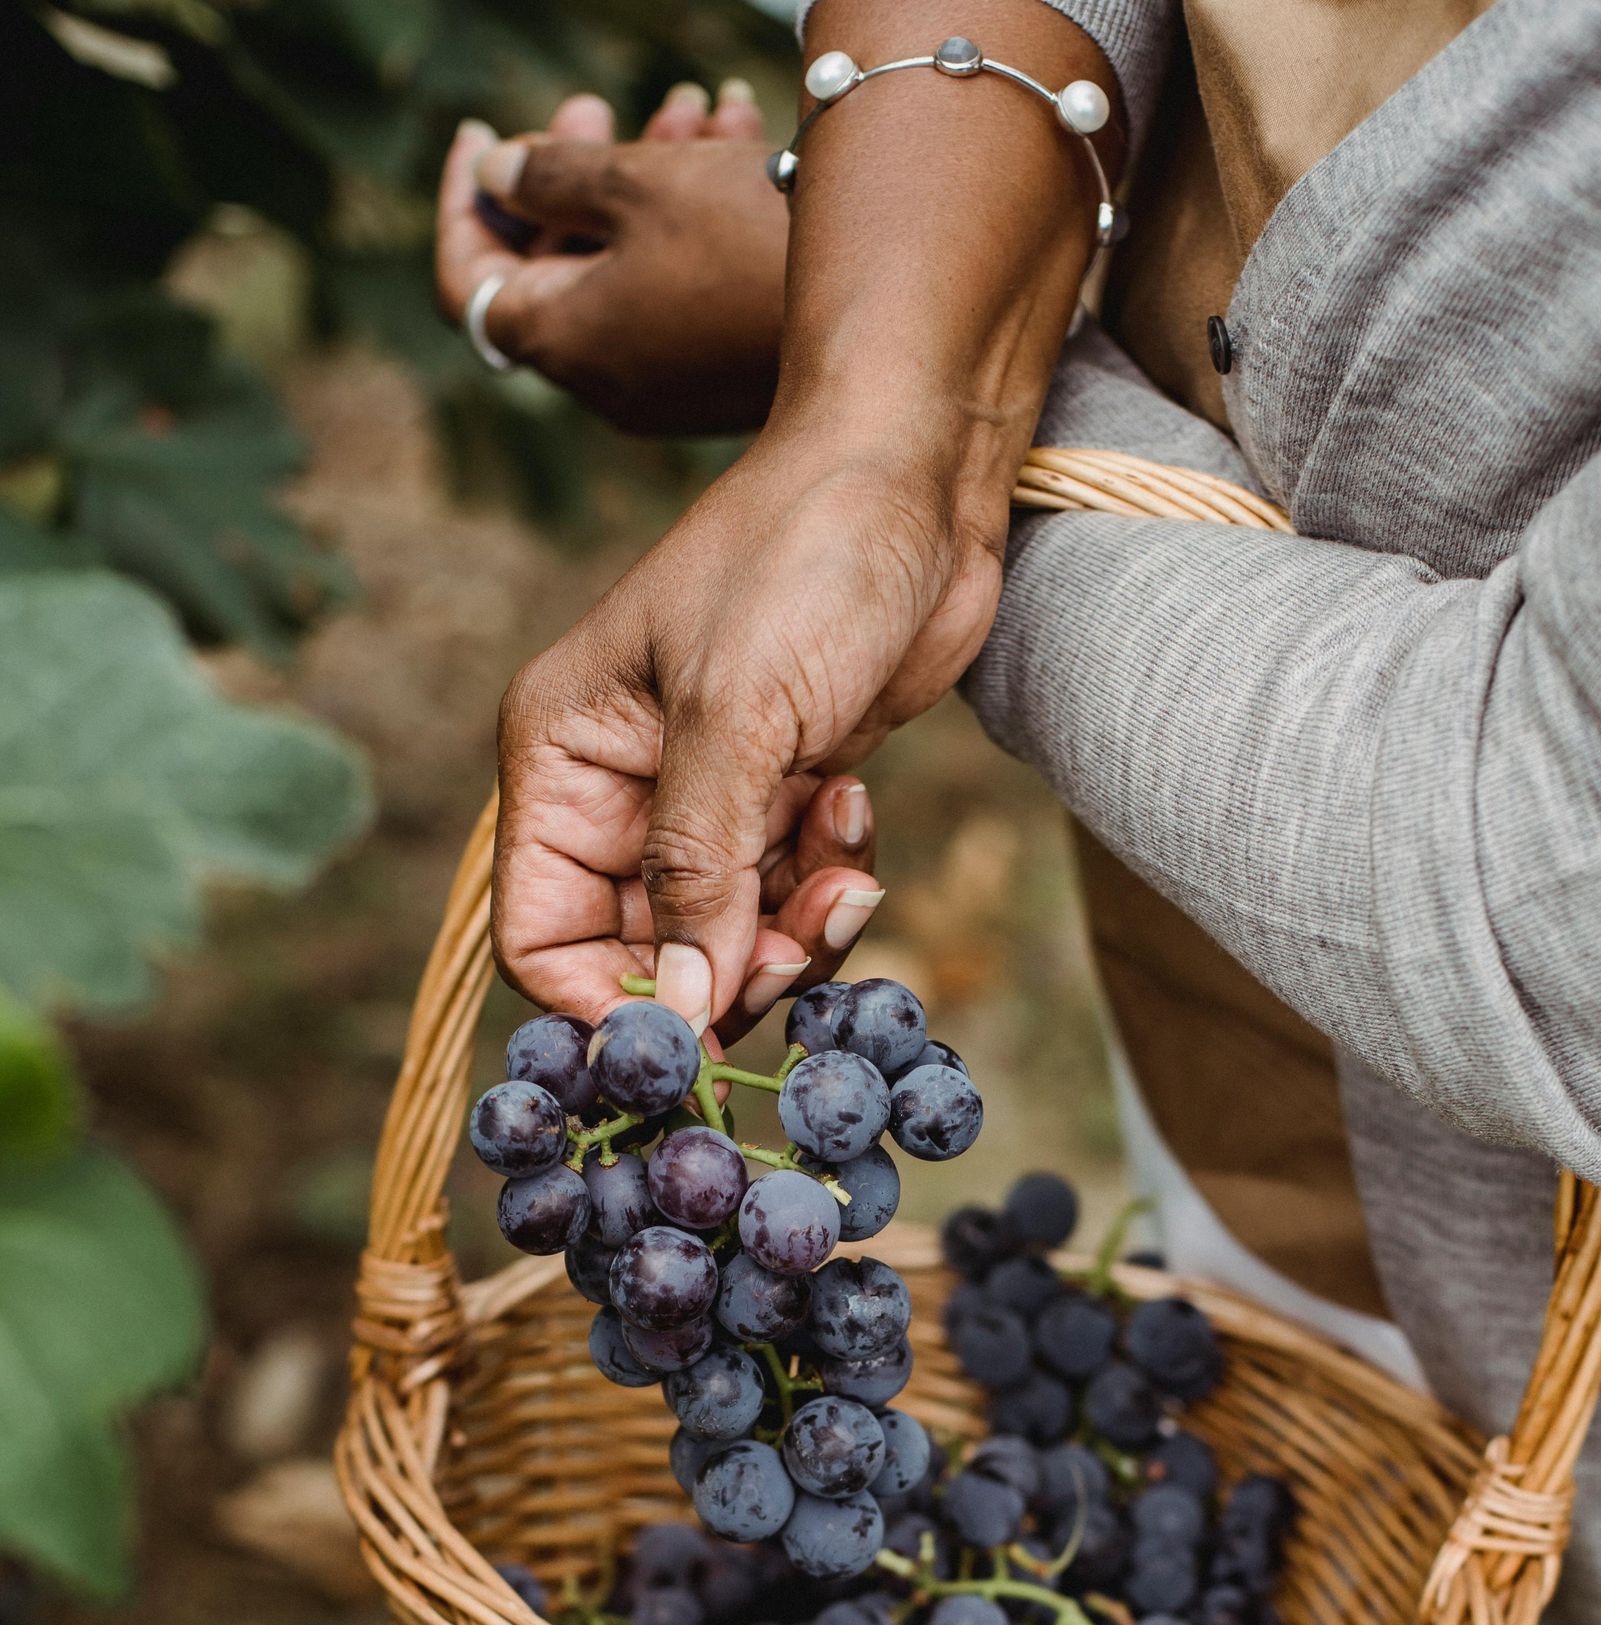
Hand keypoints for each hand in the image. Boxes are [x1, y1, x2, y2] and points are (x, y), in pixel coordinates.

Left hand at [435, 84, 786, 435]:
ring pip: (621, 267)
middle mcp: (607, 380)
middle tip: (588, 105)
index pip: (471, 284)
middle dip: (564, 175)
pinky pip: (676, 289)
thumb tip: (502, 176)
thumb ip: (552, 175)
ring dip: (639, 179)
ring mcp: (666, 383)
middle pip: (551, 267)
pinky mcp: (718, 372)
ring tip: (688, 105)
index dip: (465, 206)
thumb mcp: (638, 182)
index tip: (481, 137)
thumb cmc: (748, 245)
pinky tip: (730, 144)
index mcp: (567, 341)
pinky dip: (685, 220)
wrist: (875, 316)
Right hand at [490, 0, 1118, 1042]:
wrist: (917, 470)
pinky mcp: (781, 797)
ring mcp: (704, 797)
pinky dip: (829, 885)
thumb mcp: (740, 717)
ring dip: (795, 931)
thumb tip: (677, 1016)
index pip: (540, 937)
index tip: (696, 1035)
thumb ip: (699, 873)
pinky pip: (790, 900)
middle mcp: (619, 789)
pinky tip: (854, 810)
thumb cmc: (807, 556)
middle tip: (803, 945)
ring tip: (845, 862)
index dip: (609, 1004)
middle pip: (645, 957)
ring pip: (728, 941)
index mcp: (563, 758)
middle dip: (727, 970)